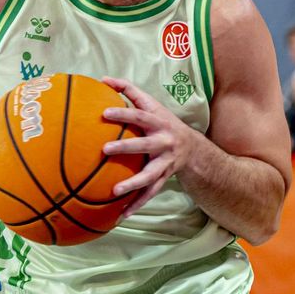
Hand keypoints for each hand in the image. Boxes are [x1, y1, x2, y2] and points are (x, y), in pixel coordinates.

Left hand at [99, 77, 200, 217]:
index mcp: (158, 122)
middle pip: (145, 145)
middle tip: (105, 149)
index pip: (139, 115)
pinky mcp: (164, 179)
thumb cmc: (162, 121)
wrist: (191, 147)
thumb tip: (102, 79)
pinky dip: (136, 204)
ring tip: (114, 191)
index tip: (104, 113)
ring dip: (133, 183)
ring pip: (150, 175)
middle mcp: (163, 142)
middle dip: (126, 147)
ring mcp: (165, 162)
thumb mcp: (150, 103)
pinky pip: (150, 194)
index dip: (123, 113)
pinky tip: (121, 214)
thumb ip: (128, 90)